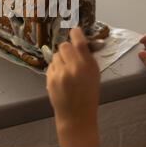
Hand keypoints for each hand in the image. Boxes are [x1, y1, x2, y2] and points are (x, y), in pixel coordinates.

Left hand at [46, 27, 99, 146]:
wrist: (76, 115)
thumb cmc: (88, 95)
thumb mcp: (94, 75)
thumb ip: (88, 58)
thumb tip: (82, 40)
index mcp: (87, 66)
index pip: (79, 42)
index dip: (76, 33)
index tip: (75, 31)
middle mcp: (73, 68)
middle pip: (64, 45)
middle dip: (66, 49)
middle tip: (70, 56)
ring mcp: (60, 74)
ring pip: (56, 55)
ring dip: (60, 59)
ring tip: (66, 71)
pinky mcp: (50, 79)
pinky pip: (51, 66)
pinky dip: (55, 69)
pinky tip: (61, 79)